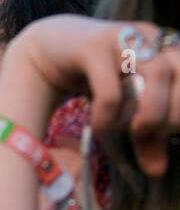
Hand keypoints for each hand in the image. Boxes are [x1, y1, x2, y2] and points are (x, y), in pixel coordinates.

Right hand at [6, 15, 179, 175]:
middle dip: (169, 114)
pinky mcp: (94, 46)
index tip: (160, 133)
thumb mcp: (124, 108)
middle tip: (145, 133)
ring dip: (147, 113)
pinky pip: (112, 91)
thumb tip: (157, 172)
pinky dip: (108, 116)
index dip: (179, 112)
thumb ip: (144, 135)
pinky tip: (96, 126)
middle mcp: (152, 38)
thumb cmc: (92, 78)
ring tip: (123, 130)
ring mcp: (124, 38)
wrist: (43, 51)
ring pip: (158, 74)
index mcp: (167, 49)